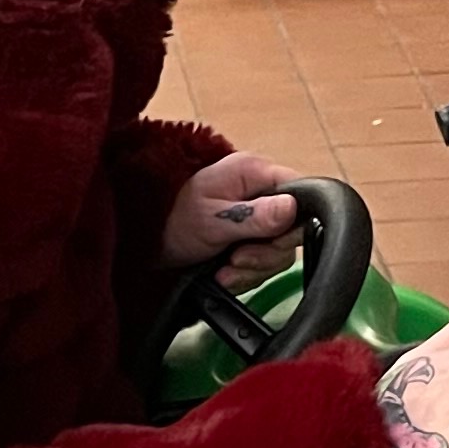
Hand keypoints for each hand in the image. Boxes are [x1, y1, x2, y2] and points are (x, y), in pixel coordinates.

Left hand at [161, 150, 302, 287]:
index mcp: (254, 173)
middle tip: (238, 259)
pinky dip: (246, 275)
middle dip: (266, 253)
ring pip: (279, 251)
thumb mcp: (212, 219)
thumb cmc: (172, 219)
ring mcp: (257, 216)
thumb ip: (253, 216)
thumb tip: (291, 208)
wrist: (147, 240)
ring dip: (254, 268)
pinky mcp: (251, 238)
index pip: (301, 192)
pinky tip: (224, 275)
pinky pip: (264, 263)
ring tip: (225, 270)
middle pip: (293, 229)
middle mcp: (261, 192)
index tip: (270, 242)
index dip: (294, 222)